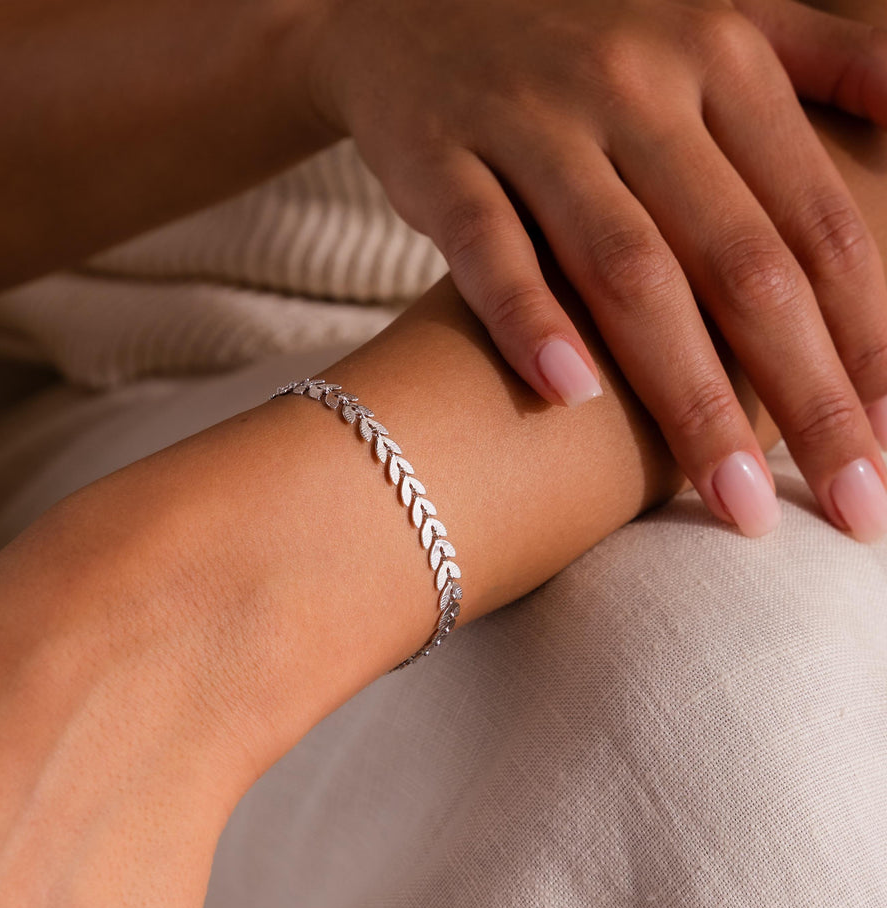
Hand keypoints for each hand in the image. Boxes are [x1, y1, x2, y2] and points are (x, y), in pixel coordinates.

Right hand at [307, 0, 886, 540]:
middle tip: (856, 507)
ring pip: (627, 270)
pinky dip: (528, 319)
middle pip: (742, 261)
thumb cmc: (582, 40)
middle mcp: (638, 86)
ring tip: (738, 501)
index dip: (873, 337)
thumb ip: (824, 60)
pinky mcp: (443, 161)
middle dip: (808, 395)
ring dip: (688, 394)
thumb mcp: (712, 24)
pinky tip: (570, 399)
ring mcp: (534, 124)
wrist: (417, 5)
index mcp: (722, 59)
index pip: (820, 220)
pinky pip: (489, 248)